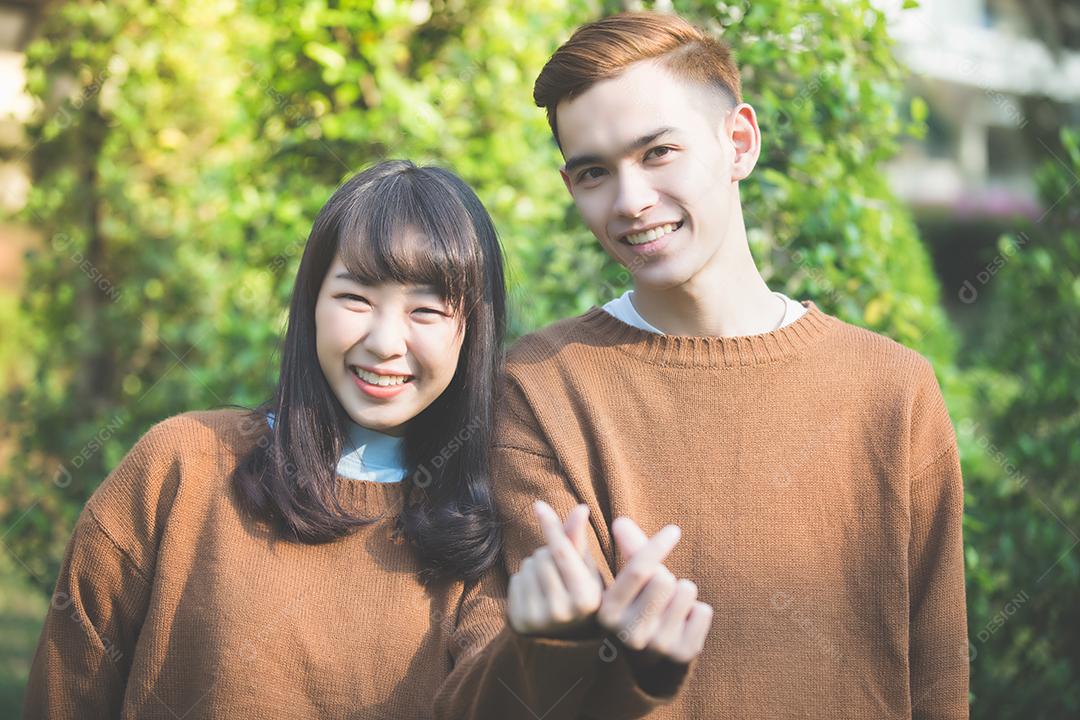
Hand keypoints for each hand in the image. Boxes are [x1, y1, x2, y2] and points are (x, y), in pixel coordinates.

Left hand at [508, 501, 602, 636]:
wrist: (564, 638)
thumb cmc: (580, 596)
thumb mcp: (587, 571)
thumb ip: (579, 541)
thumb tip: (580, 508)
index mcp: (586, 598)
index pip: (562, 553)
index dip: (550, 526)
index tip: (538, 505)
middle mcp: (563, 611)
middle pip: (542, 556)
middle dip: (548, 554)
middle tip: (558, 571)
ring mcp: (539, 618)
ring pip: (527, 565)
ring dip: (535, 566)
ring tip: (549, 583)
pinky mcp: (520, 620)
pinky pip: (516, 579)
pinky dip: (524, 579)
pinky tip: (536, 593)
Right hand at [597, 517, 712, 663]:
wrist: (648, 659)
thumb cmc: (637, 605)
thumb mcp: (626, 580)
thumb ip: (627, 549)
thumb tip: (621, 521)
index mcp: (608, 612)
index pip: (638, 570)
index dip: (657, 545)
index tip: (673, 530)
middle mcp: (629, 634)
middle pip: (664, 579)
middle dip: (667, 576)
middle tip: (660, 591)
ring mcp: (656, 647)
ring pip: (686, 591)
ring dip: (683, 592)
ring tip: (670, 607)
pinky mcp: (683, 654)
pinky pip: (703, 612)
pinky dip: (697, 612)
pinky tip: (683, 623)